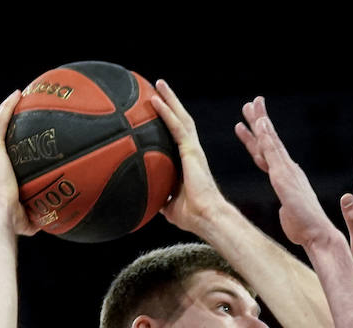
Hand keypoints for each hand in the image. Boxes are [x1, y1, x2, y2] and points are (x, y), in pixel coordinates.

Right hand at [0, 92, 38, 235]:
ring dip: (5, 109)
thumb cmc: (12, 223)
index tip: (15, 138)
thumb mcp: (27, 221)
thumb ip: (36, 217)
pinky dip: (7, 107)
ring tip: (18, 96)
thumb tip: (52, 221)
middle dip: (4, 121)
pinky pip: (0, 121)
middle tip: (16, 111)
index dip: (4, 145)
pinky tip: (18, 95)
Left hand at [151, 79, 225, 231]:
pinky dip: (166, 112)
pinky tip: (155, 100)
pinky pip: (176, 127)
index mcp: (188, 162)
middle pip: (180, 121)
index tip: (159, 111)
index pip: (177, 136)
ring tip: (159, 83)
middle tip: (158, 87)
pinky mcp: (192, 151)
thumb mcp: (169, 206)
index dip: (169, 122)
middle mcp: (192, 152)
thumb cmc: (193, 216)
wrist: (207, 218)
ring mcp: (193, 149)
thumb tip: (146, 200)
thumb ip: (160, 198)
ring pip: (180, 117)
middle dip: (171, 103)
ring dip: (170, 99)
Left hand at [235, 98, 336, 251]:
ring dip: (260, 122)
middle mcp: (287, 170)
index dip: (260, 139)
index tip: (254, 123)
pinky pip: (272, 152)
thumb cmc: (305, 229)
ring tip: (251, 105)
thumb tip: (286, 209)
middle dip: (259, 122)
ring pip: (270, 142)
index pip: (269, 154)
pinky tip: (261, 123)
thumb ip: (287, 207)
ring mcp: (286, 171)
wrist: (317, 234)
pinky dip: (266, 136)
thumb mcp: (290, 214)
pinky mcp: (283, 177)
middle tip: (250, 103)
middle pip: (269, 142)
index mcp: (287, 177)